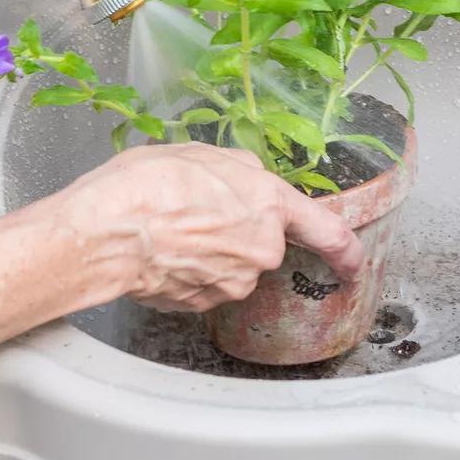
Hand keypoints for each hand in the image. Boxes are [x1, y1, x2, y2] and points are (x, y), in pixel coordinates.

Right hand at [49, 144, 363, 313]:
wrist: (105, 233)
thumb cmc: (146, 186)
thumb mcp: (200, 154)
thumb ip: (237, 170)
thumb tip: (246, 179)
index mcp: (268, 205)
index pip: (327, 231)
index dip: (344, 249)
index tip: (353, 262)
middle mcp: (260, 251)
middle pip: (260, 244)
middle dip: (236, 230)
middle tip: (195, 210)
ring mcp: (232, 283)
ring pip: (230, 265)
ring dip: (209, 251)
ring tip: (168, 229)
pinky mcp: (201, 305)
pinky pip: (202, 285)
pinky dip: (186, 271)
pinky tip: (161, 252)